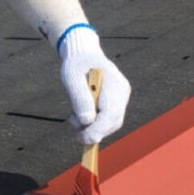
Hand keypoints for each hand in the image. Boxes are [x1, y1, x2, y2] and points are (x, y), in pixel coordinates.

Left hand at [59, 26, 130, 144]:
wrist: (83, 56)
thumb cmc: (76, 64)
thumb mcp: (71, 77)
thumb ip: (79, 98)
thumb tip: (87, 121)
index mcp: (114, 83)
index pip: (111, 113)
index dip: (98, 129)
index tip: (84, 139)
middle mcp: (122, 92)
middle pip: (113, 121)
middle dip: (94, 132)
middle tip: (76, 136)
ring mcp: (121, 98)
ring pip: (111, 124)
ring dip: (92, 128)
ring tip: (74, 118)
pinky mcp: (116, 103)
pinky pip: (107, 120)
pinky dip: (94, 124)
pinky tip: (81, 115)